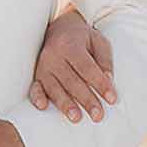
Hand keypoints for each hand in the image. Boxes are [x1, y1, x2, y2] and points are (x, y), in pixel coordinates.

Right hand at [29, 9, 116, 124]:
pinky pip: (35, 88)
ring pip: (54, 87)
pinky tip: (43, 106)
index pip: (87, 68)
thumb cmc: (82, 39)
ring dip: (65, 104)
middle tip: (98, 116)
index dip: (100, 84)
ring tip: (76, 118)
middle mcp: (55, 56)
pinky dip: (37, 97)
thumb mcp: (98, 41)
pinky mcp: (37, 75)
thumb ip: (105, 60)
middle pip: (72, 81)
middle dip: (86, 100)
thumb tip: (109, 79)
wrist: (59, 28)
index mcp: (71, 45)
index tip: (112, 99)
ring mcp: (44, 66)